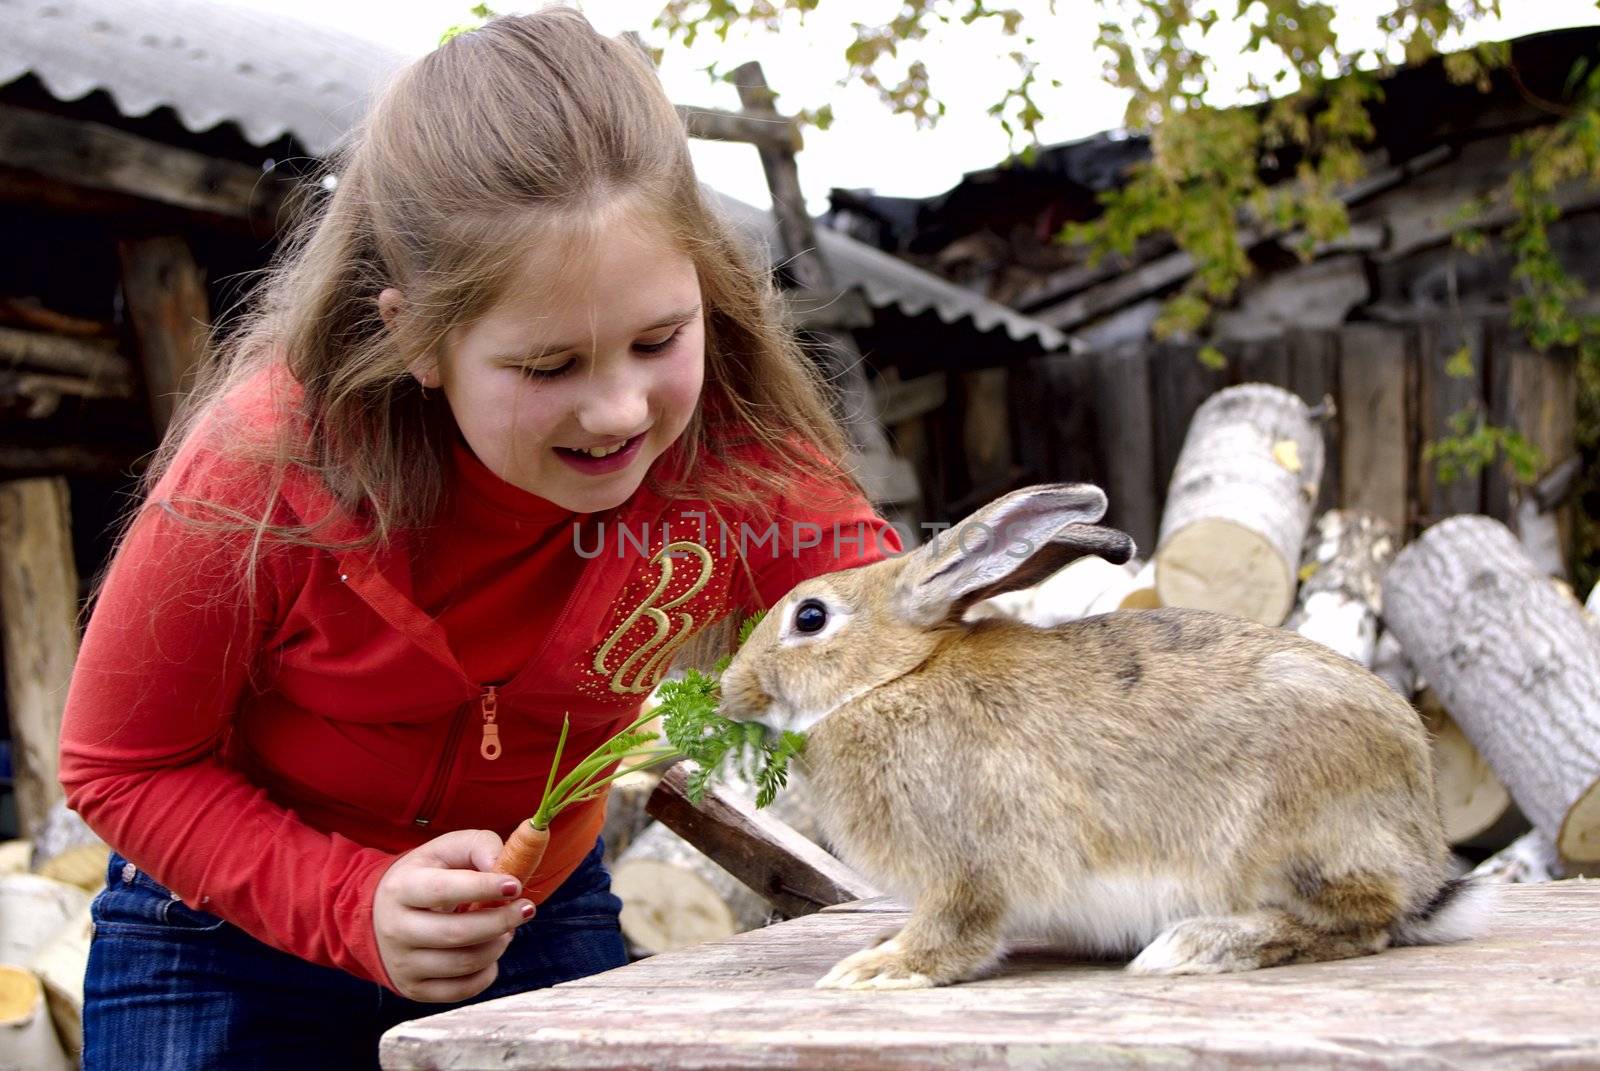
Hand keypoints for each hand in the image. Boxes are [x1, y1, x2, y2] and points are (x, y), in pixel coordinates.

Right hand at [373, 828, 536, 1001]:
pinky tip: (490, 952)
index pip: (443, 891)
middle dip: (500, 921)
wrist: (383, 914)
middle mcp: (395, 929)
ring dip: (497, 946)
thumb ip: (479, 846)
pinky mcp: (414, 988)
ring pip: (463, 963)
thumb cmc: (428, 875)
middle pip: (456, 933)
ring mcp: (402, 963)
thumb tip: (506, 869)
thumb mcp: (447, 850)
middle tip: (526, 909)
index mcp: (401, 888)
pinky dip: (486, 972)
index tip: (515, 885)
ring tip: (507, 929)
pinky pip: (461, 990)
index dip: (483, 888)